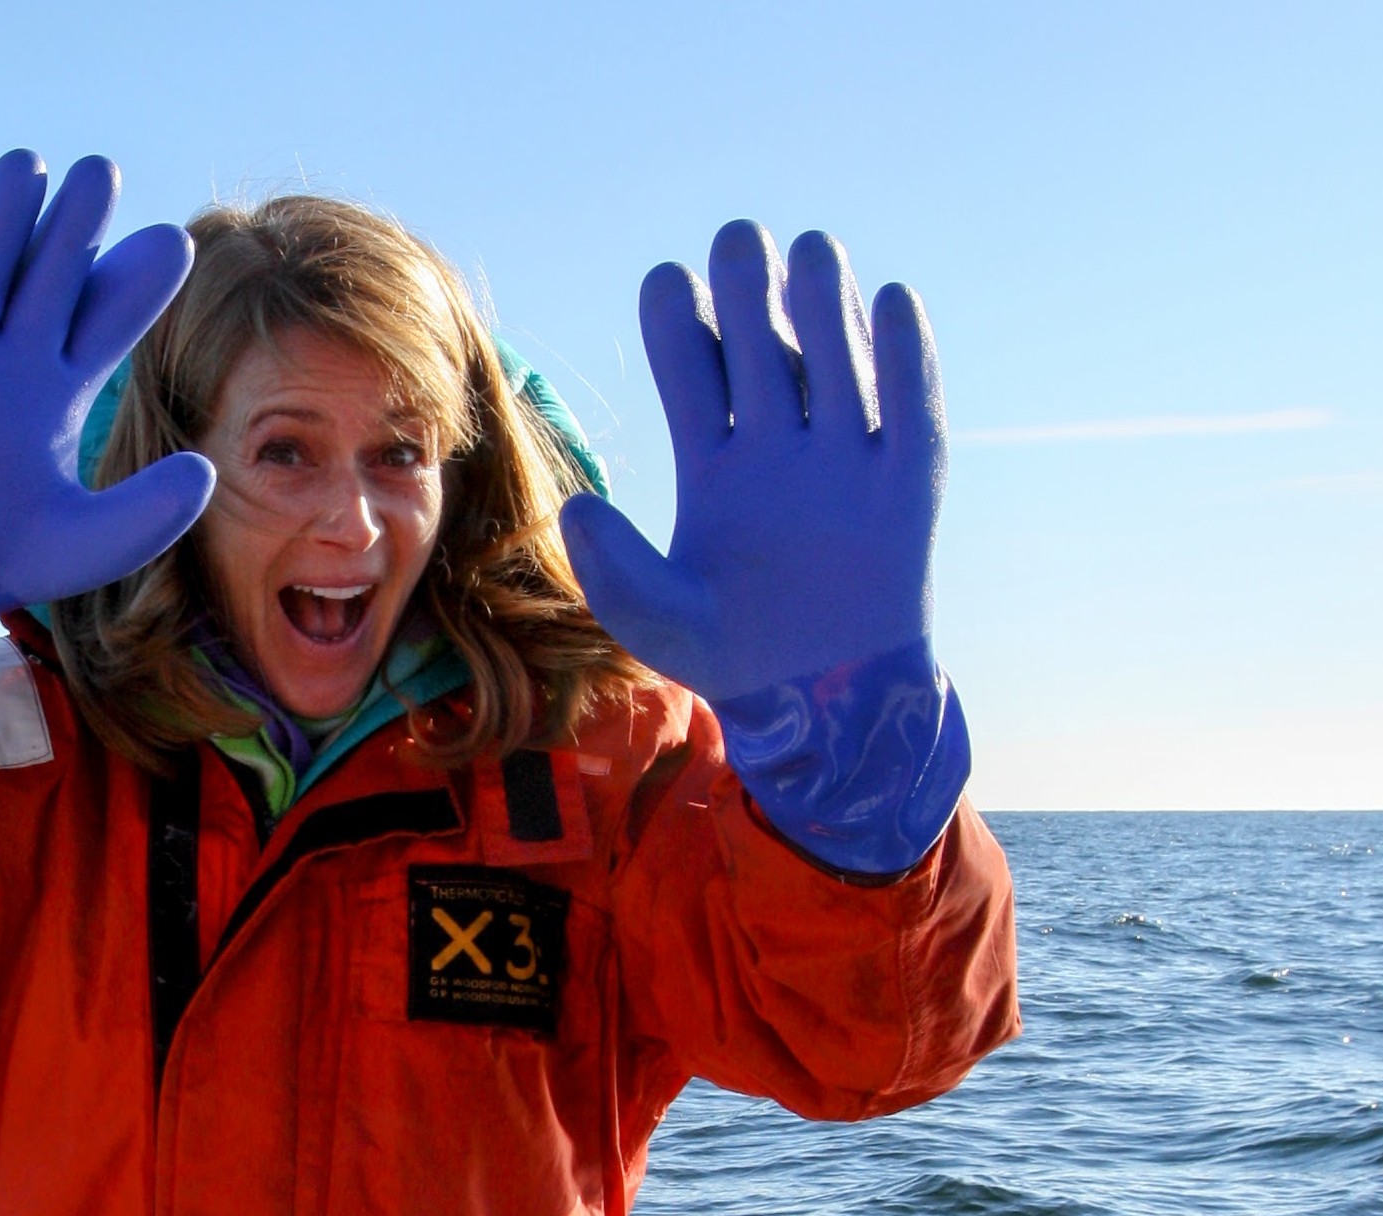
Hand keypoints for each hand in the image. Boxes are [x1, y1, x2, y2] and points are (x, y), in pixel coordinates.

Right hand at [0, 151, 214, 723]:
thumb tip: (204, 472)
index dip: (137, 279)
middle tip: (101, 177)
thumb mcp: (81, 547)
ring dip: (6, 214)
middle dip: (75, 224)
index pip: (106, 316)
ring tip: (31, 172)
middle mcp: (6, 354)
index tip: (176, 245)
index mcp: (56, 388)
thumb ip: (146, 518)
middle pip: (50, 270)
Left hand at [561, 223, 944, 703]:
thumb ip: (614, 573)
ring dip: (822, 300)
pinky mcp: (906, 476)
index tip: (665, 280)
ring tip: (808, 255)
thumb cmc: (735, 661)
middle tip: (738, 242)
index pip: (691, 369)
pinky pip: (909, 401)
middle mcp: (777, 444)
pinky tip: (890, 301)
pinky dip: (904, 352)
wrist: (822, 704)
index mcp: (713, 464)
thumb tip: (575, 507)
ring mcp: (844, 454)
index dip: (678, 321)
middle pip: (760, 342)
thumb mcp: (660, 624)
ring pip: (833, 354)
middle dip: (748, 287)